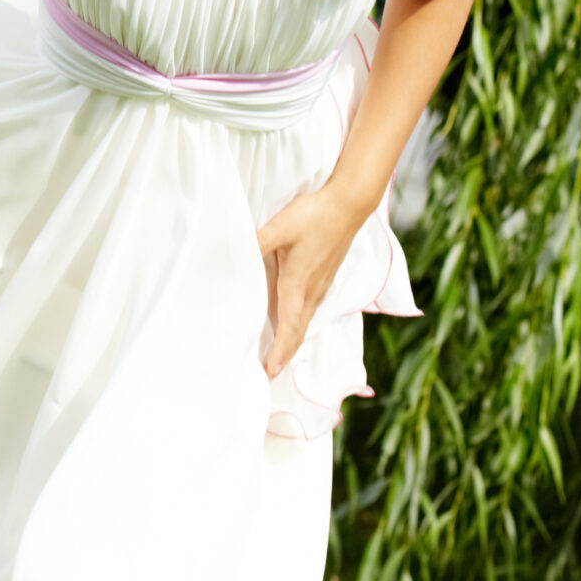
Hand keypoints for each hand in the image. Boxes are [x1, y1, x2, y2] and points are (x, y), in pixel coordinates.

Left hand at [253, 185, 372, 377]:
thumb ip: (255, 243)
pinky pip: (307, 309)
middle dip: (283, 355)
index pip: (288, 328)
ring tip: (274, 356)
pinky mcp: (322, 277)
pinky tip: (286, 321)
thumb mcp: (279, 228)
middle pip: (297, 332)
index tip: (269, 373)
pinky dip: (296, 324)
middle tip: (267, 374)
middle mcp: (311, 292)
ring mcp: (320, 286)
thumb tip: (232, 253)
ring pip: (303, 322)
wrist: (348, 205)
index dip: (279, 352)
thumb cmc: (314, 216)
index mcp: (298, 286)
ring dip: (290, 341)